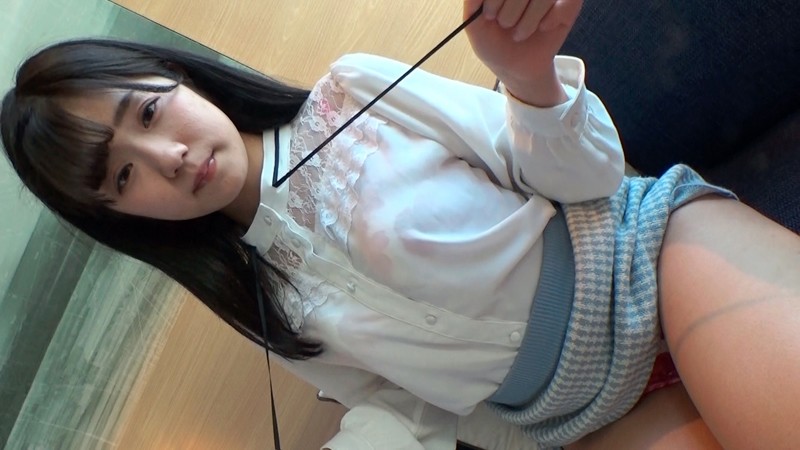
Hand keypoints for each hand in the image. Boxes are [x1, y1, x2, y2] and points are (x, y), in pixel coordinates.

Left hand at [463, 0, 581, 105]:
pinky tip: (543, 28)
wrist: (515, 67)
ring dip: (529, 18)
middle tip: (505, 25)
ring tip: (520, 34)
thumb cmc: (494, 42)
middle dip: (511, 9)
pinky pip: (567, 2)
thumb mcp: (474, 24)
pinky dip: (552, 17)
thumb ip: (473, 2)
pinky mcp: (570, 3)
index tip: (489, 16)